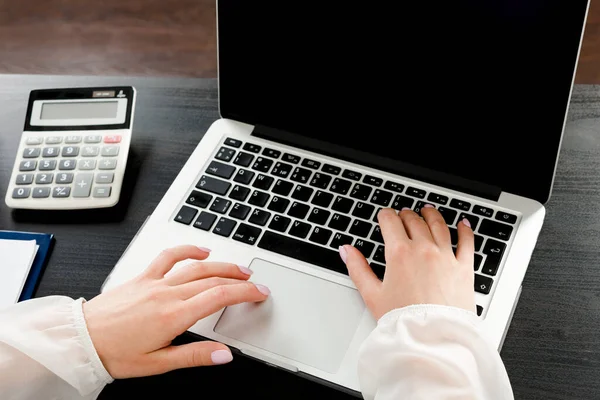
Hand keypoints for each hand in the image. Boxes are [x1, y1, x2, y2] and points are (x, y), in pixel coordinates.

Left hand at [83, 245, 269, 378]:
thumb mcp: (158, 363)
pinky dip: (187, 250)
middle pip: (213, 279)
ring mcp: (155, 282)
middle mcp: (167, 294)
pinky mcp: (143, 276)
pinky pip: (169, 256)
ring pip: (196, 266)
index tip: (260, 293)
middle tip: (256, 283)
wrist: (82, 340)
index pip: (219, 297)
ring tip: (239, 268)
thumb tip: (224, 354)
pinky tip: (201, 250)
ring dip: (222, 264)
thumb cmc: (115, 353)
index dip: (245, 293)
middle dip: (240, 280)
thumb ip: (195, 356)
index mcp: (173, 317)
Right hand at [339, 206, 474, 319]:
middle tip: (403, 215)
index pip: (390, 221)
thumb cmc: (402, 320)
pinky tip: (462, 223)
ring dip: (431, 214)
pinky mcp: (464, 267)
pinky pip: (466, 241)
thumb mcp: (372, 294)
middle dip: (405, 215)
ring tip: (427, 211)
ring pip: (439, 225)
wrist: (431, 338)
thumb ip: (357, 268)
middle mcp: (423, 249)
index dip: (385, 215)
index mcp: (399, 253)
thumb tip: (346, 250)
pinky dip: (465, 229)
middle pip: (414, 220)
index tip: (384, 216)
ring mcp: (446, 256)